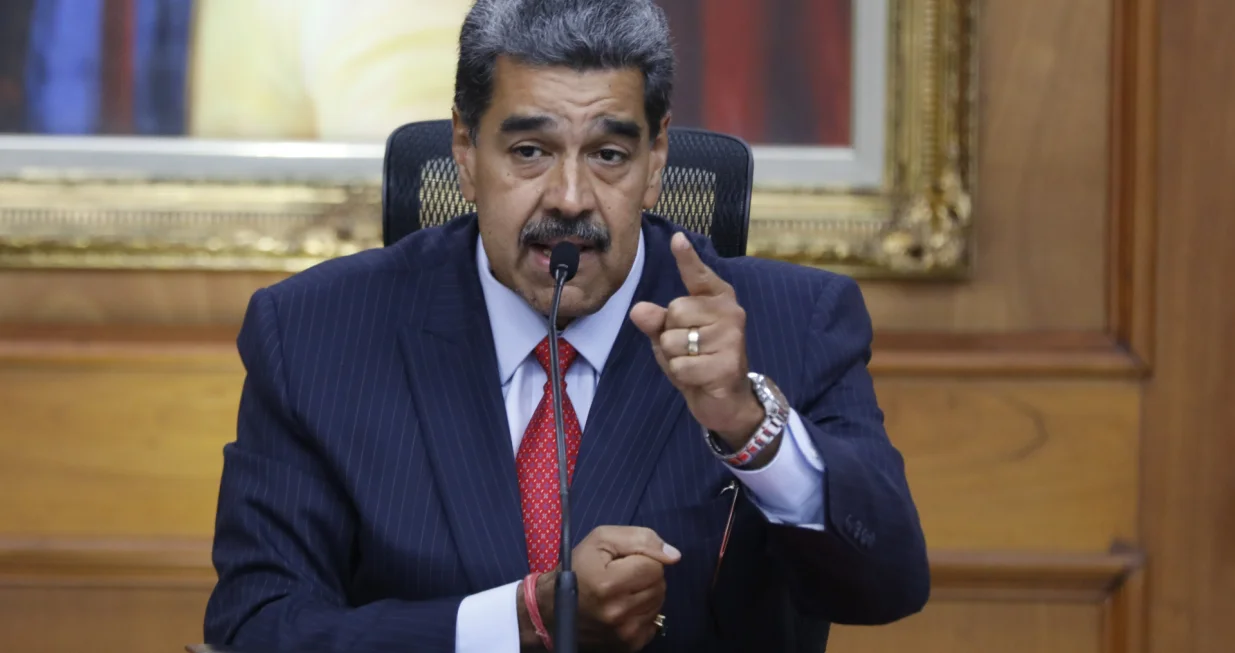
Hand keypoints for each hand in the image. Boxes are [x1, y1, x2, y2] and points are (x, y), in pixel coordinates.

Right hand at [521, 526, 679, 651]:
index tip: (621, 562)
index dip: (641, 559)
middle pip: (659, 585)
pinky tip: (624, 608)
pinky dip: (643, 612)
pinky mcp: (628, 645)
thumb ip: (641, 539)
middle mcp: (617, 613)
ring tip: (621, 591)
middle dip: (645, 576)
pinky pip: (654, 621)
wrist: (553, 608)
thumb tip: (674, 556)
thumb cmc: (578, 568)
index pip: (655, 566)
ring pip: (659, 602)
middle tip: (621, 576)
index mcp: (608, 585)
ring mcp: (624, 634)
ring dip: (645, 593)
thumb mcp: (601, 540)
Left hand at [629, 232, 766, 450]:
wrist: (726, 401)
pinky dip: (682, 376)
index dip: (687, 258)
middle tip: (690, 350)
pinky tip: (700, 378)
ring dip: (675, 359)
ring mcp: (731, 337)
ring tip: (695, 364)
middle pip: (673, 312)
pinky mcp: (727, 364)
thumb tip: (638, 309)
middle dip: (670, 336)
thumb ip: (656, 321)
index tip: (677, 239)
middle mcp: (729, 312)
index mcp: (716, 299)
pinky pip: (681, 365)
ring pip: (673, 340)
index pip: (698, 275)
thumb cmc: (698, 361)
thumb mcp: (670, 338)